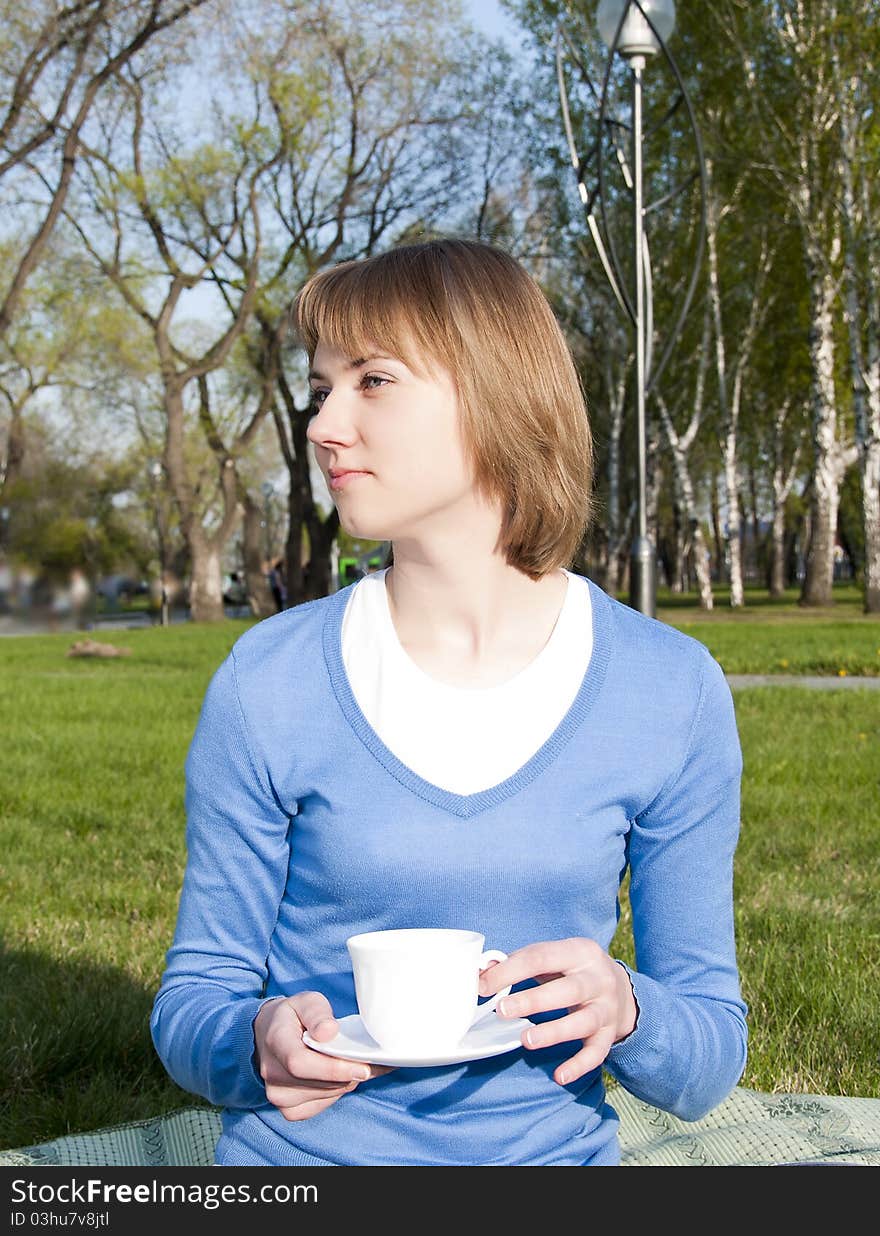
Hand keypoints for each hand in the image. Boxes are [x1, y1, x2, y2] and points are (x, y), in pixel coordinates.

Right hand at [254, 991, 394, 1120]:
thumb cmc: (293, 1016)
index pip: (300, 1063)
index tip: (364, 1068)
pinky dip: (337, 1092)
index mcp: (275, 1041)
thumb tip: (329, 1031)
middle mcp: (272, 1073)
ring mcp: (278, 1095)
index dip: (333, 1069)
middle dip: (350, 1073)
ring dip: (347, 1081)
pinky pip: (322, 1105)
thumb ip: (317, 1013)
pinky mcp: (289, 1109)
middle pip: (320, 1083)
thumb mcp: (306, 1001)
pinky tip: (340, 1076)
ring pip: (326, 1095)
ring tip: (359, 1064)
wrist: (270, 1035)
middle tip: (374, 1062)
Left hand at [477, 938, 637, 1085]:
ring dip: (554, 1032)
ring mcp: (607, 1008)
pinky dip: (579, 1065)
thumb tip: (484, 973)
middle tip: (502, 1010)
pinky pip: (597, 1052)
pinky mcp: (610, 1034)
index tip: (484, 986)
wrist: (624, 991)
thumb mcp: (556, 958)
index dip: (510, 971)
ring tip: (526, 1040)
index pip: (541, 957)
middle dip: (533, 1001)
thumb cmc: (575, 972)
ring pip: (583, 1021)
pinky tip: (559, 1076)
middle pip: (567, 990)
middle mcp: (598, 979)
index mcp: (579, 952)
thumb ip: (522, 963)